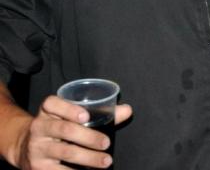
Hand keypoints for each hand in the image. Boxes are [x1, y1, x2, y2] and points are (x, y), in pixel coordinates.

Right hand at [17, 96, 131, 168]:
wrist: (25, 147)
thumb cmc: (59, 125)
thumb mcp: (71, 114)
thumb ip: (99, 111)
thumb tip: (127, 110)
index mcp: (47, 110)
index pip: (52, 103)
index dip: (68, 109)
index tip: (86, 116)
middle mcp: (39, 127)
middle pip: (64, 130)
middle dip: (88, 137)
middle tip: (107, 143)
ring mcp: (36, 148)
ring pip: (64, 152)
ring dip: (88, 158)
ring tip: (106, 161)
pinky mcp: (37, 167)